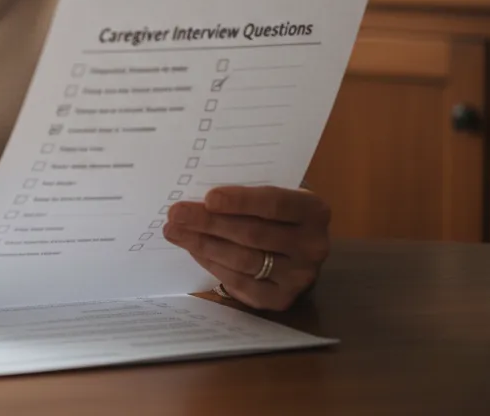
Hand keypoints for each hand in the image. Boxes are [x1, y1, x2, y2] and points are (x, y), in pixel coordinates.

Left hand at [162, 186, 329, 310]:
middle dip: (209, 223)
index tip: (208, 198)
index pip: (275, 204)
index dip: (240, 201)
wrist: (298, 244)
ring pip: (244, 260)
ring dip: (204, 244)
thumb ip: (248, 189)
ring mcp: (299, 276)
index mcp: (313, 210)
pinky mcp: (282, 299)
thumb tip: (198, 190)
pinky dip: (213, 265)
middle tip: (176, 214)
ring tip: (175, 231)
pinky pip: (241, 283)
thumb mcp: (272, 190)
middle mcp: (313, 246)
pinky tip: (194, 250)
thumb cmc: (276, 208)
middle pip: (253, 234)